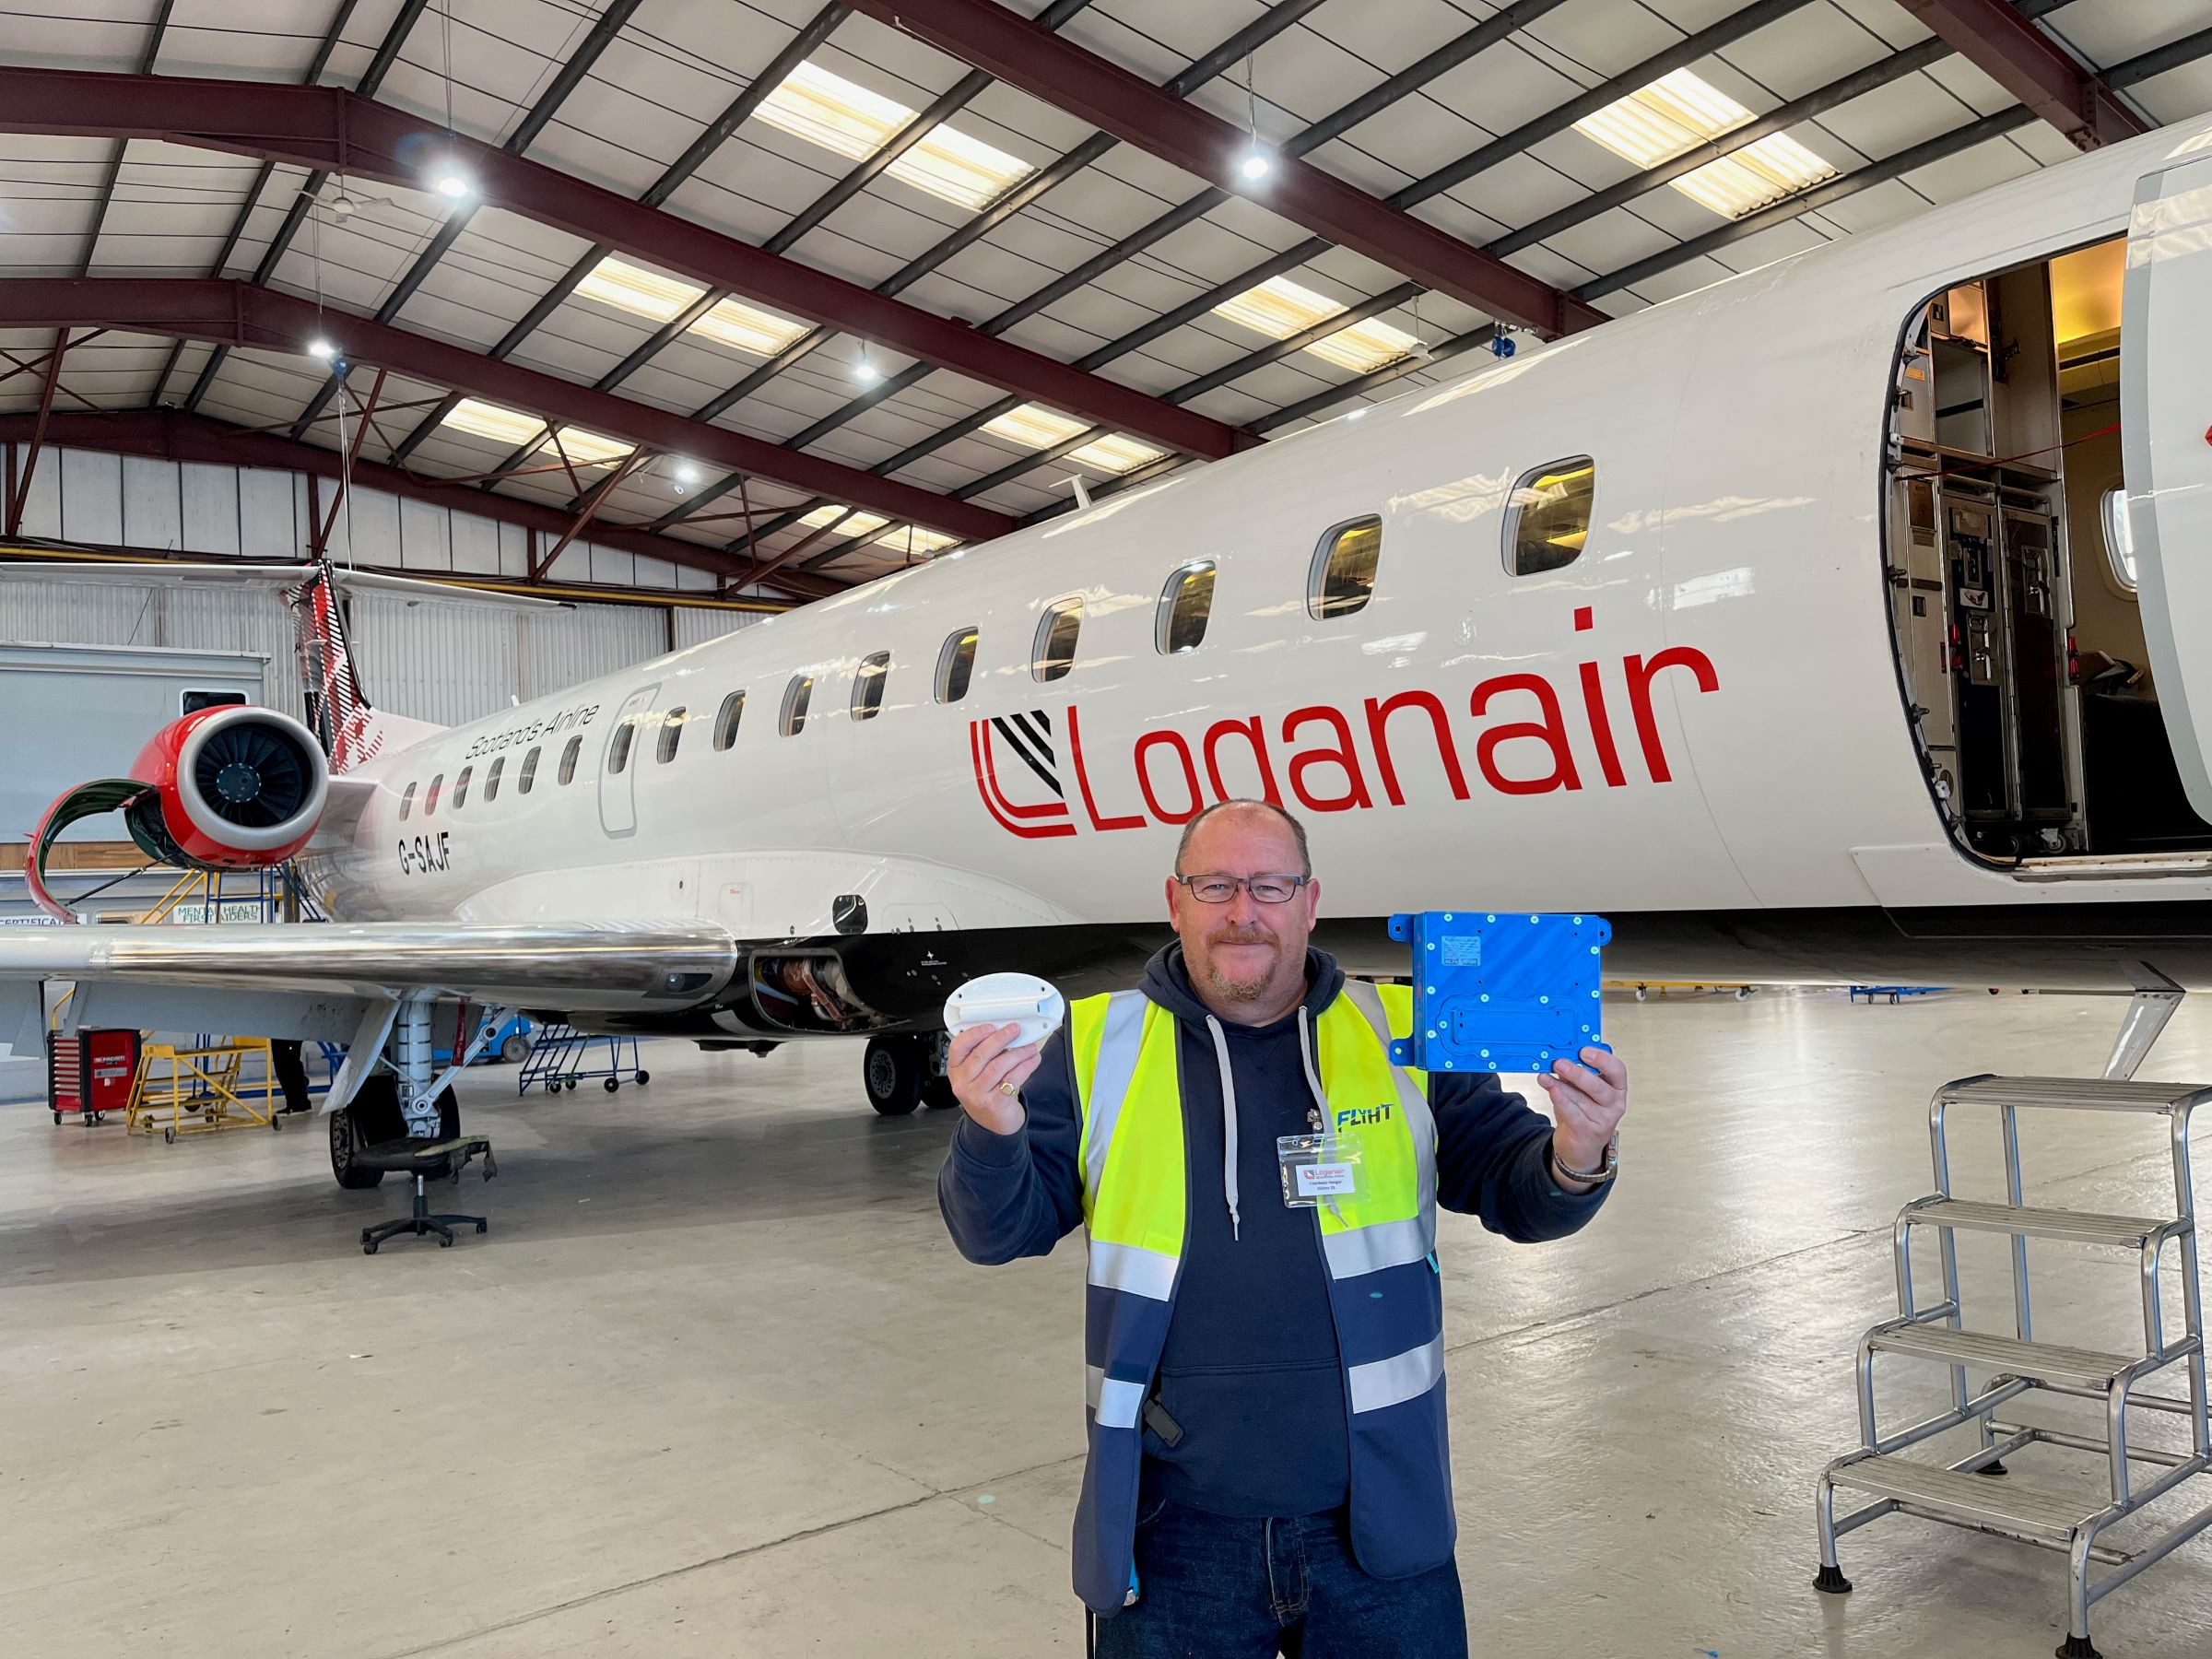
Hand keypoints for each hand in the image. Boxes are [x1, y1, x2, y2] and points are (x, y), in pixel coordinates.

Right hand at [946, 1022, 1042, 1134]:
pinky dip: (1025, 1066)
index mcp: (956, 1071)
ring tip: (1029, 1047)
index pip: (958, 1047)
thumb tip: (1005, 1032)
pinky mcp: (995, 1103)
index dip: (974, 1034)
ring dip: (1018, 1052)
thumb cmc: (986, 1094)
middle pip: (981, 1054)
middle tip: (1015, 1030)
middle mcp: (963, 1083)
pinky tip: (1033, 1060)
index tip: (990, 1026)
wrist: (994, 1125)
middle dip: (1000, 1038)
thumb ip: (984, 1055)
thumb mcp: (977, 1075)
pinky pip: (1012, 1079)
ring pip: (998, 1065)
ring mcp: (978, 1095)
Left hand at [1538, 1046, 1626, 1187]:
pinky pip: (1573, 1114)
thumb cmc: (1584, 1112)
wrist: (1581, 1145)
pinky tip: (1551, 1091)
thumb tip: (1562, 1057)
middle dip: (1577, 1073)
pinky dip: (1560, 1101)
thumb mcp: (1583, 1090)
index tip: (1584, 1051)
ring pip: (1580, 1099)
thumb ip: (1576, 1074)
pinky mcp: (1588, 1132)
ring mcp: (1603, 1120)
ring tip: (1545, 1076)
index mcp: (1617, 1088)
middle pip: (1599, 1087)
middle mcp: (1614, 1104)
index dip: (1602, 1059)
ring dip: (1560, 1086)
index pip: (1617, 1070)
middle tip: (1559, 1063)